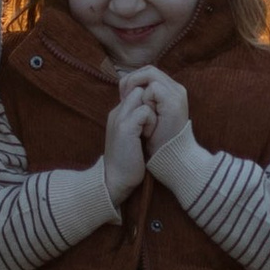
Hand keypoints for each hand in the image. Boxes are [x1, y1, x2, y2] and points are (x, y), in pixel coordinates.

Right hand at [100, 84, 152, 202]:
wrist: (114, 181)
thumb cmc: (128, 162)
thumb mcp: (131, 136)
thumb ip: (136, 122)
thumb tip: (151, 112)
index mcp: (118, 113)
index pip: (135, 90)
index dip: (148, 98)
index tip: (154, 117)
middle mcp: (117, 112)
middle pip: (138, 88)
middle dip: (151, 100)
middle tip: (154, 122)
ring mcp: (119, 117)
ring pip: (141, 95)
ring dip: (151, 110)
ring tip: (149, 131)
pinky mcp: (125, 127)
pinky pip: (144, 111)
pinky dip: (151, 122)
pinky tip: (147, 136)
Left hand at [123, 67, 191, 156]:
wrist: (167, 159)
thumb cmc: (153, 141)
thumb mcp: (145, 116)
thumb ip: (141, 100)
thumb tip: (126, 85)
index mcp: (169, 92)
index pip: (148, 73)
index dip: (133, 80)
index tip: (122, 96)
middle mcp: (175, 89)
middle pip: (149, 69)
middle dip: (133, 80)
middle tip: (123, 97)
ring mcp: (176, 94)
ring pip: (151, 73)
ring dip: (137, 86)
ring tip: (129, 102)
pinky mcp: (173, 101)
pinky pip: (154, 87)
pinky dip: (145, 97)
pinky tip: (143, 112)